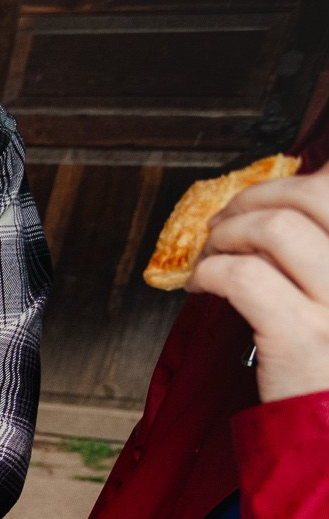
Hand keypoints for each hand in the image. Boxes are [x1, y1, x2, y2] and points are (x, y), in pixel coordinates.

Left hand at [189, 162, 328, 402]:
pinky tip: (201, 286)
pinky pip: (243, 276)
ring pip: (276, 228)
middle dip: (255, 199)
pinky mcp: (302, 335)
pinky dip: (209, 272)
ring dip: (228, 233)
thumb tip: (285, 201)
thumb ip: (320, 255)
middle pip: (313, 196)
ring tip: (212, 255)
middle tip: (224, 223)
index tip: (264, 198)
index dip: (298, 183)